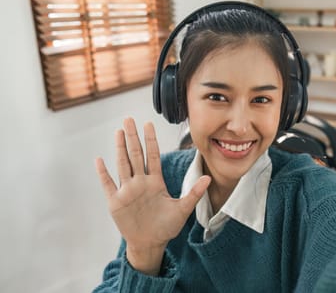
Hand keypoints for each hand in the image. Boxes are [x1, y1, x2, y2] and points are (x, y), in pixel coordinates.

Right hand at [95, 118, 209, 274]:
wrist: (150, 243)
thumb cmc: (166, 227)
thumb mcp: (183, 209)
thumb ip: (194, 192)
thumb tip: (209, 178)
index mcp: (155, 182)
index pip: (152, 156)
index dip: (150, 140)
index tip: (148, 124)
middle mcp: (140, 182)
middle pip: (135, 155)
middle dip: (133, 137)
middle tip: (129, 119)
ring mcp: (127, 191)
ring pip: (123, 164)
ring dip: (120, 148)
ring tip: (119, 132)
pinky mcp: (116, 202)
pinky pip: (108, 184)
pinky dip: (103, 173)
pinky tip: (99, 160)